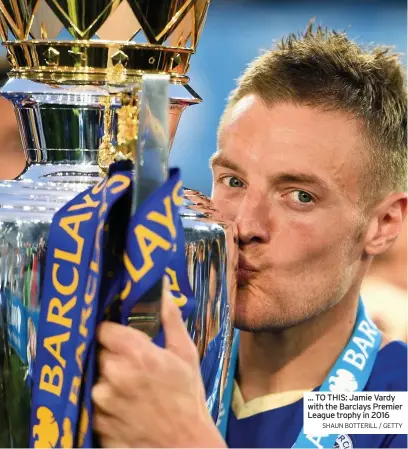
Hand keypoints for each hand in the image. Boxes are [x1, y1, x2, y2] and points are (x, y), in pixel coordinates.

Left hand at [92, 278, 226, 447]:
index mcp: (136, 355)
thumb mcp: (186, 354)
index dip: (112, 331)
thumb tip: (163, 291)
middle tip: (132, 364)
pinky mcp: (97, 424)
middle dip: (113, 355)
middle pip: (99, 353)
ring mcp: (102, 403)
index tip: (120, 335)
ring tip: (131, 388)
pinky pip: (95, 403)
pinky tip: (126, 406)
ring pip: (96, 378)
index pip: (103, 329)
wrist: (185, 444)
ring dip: (109, 379)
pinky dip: (106, 401)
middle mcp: (114, 376)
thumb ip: (171, 320)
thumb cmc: (188, 397)